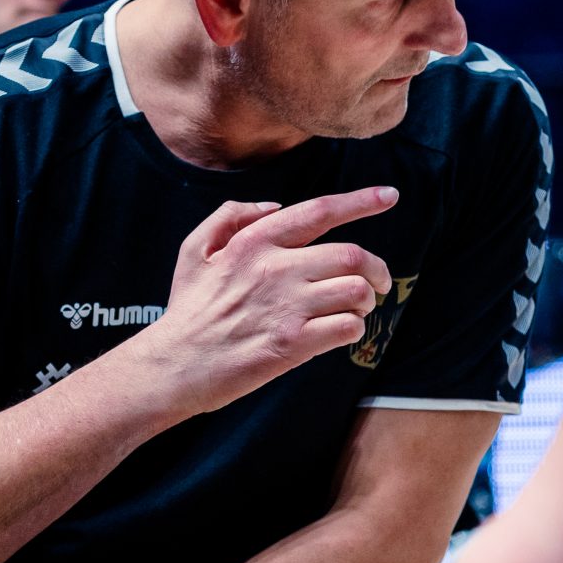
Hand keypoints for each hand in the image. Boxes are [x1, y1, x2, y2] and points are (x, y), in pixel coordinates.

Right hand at [140, 188, 398, 419]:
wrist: (173, 366)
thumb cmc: (188, 310)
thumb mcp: (195, 251)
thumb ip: (230, 217)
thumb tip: (273, 206)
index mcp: (254, 242)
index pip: (319, 211)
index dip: (361, 200)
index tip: (389, 195)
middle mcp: (274, 269)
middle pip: (353, 255)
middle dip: (377, 269)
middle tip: (378, 282)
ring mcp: (285, 307)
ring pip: (356, 291)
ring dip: (366, 301)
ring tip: (357, 309)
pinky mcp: (292, 344)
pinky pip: (347, 327)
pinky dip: (354, 328)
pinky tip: (340, 332)